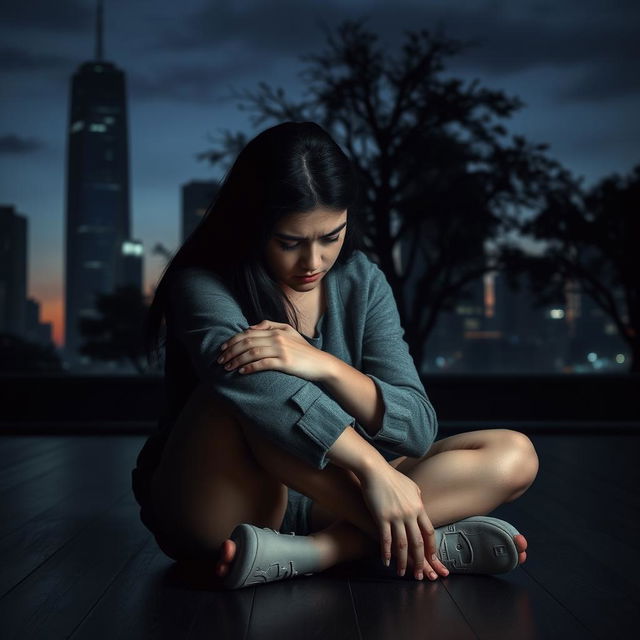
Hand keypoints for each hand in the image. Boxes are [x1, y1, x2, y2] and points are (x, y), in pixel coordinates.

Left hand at [217, 320, 328, 381]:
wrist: (321, 363)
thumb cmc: (303, 350)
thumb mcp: (289, 332)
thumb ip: (270, 325)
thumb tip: (250, 326)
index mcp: (276, 330)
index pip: (248, 333)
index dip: (233, 340)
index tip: (222, 349)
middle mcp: (277, 338)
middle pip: (247, 342)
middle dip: (230, 351)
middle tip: (220, 360)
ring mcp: (281, 350)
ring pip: (252, 353)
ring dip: (237, 360)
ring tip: (228, 367)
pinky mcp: (285, 363)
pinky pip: (263, 364)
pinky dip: (250, 367)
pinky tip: (242, 372)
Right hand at [358, 464, 448, 580]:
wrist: (374, 470)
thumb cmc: (391, 477)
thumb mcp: (411, 486)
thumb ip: (418, 498)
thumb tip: (421, 506)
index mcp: (418, 507)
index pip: (429, 532)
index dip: (431, 549)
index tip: (433, 561)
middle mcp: (409, 513)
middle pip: (417, 542)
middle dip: (420, 561)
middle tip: (420, 575)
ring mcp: (396, 516)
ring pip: (402, 545)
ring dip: (403, 561)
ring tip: (402, 573)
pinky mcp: (381, 517)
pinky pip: (386, 539)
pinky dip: (386, 553)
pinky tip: (386, 562)